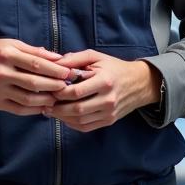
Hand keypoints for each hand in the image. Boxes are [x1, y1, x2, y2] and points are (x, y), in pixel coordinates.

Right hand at [0, 39, 70, 114]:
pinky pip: (19, 109)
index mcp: (6, 55)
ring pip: (28, 99)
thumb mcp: (8, 44)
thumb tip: (57, 57)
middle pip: (34, 83)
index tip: (69, 72)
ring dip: (47, 100)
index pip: (36, 63)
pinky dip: (35, 109)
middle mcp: (1, 73)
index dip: (55, 69)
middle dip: (55, 86)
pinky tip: (44, 106)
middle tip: (69, 86)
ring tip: (59, 97)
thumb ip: (33, 51)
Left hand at [46, 50, 161, 132]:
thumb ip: (74, 59)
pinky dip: (72, 124)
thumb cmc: (113, 67)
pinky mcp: (109, 121)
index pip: (76, 92)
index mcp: (104, 81)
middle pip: (77, 109)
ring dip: (62, 117)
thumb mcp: (95, 57)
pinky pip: (86, 127)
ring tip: (51, 111)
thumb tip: (54, 64)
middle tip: (45, 103)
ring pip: (80, 121)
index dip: (59, 93)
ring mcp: (109, 113)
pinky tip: (63, 117)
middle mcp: (108, 99)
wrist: (139, 83)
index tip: (49, 89)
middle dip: (57, 108)